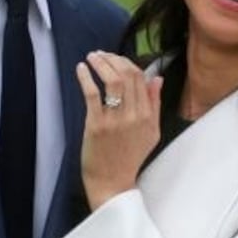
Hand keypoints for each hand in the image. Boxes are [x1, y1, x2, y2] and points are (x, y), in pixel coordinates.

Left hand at [75, 51, 162, 209]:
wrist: (113, 182)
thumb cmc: (130, 157)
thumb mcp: (151, 132)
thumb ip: (154, 104)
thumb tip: (156, 79)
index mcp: (148, 116)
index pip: (140, 78)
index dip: (127, 63)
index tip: (115, 59)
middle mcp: (134, 115)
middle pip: (127, 75)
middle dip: (113, 59)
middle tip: (101, 54)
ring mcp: (115, 120)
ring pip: (112, 81)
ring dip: (100, 63)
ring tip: (91, 57)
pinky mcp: (96, 125)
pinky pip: (92, 94)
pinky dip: (86, 77)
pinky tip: (81, 69)